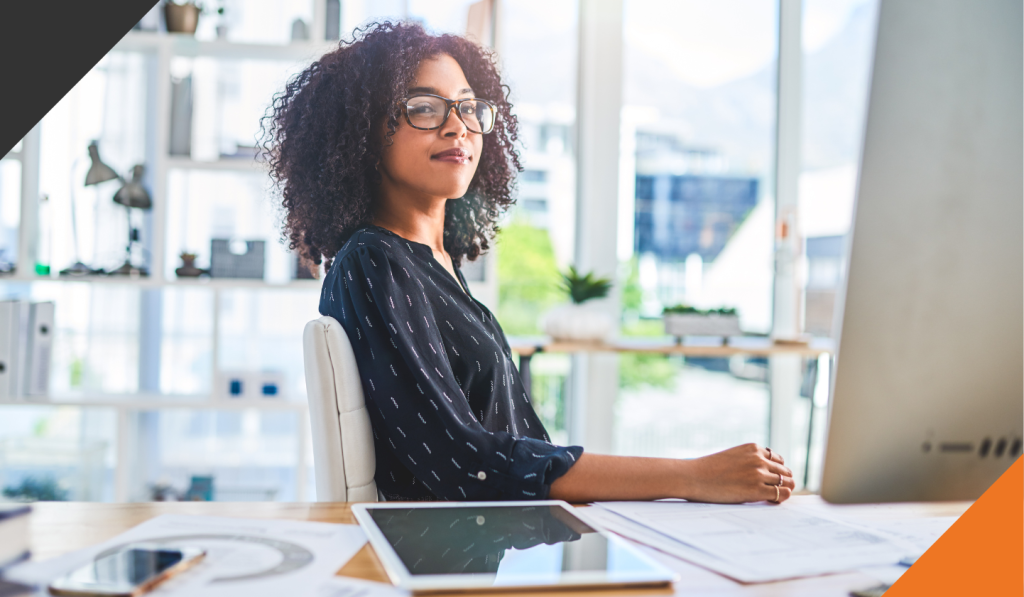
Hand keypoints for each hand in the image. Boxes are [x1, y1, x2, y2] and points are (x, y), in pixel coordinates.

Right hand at [679, 443, 795, 503]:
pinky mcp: (757, 490)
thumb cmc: (709, 470)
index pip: (778, 459)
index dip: (777, 470)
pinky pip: (781, 495)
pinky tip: (773, 502)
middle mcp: (759, 459)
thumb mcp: (733, 457)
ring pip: (786, 482)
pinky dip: (782, 499)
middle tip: (777, 491)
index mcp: (753, 448)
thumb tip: (765, 475)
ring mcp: (759, 474)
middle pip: (784, 471)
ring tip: (776, 497)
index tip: (772, 479)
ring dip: (785, 490)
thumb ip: (749, 460)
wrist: (693, 477)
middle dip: (784, 481)